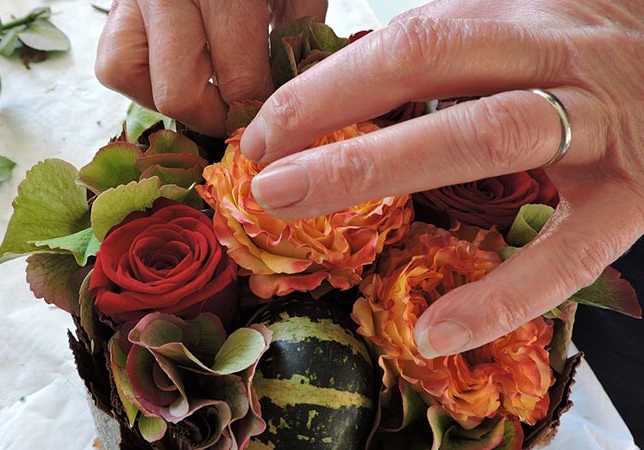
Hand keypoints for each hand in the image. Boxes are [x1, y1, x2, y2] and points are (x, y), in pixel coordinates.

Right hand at [95, 0, 327, 136]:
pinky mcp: (115, 3)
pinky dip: (142, 77)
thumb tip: (292, 87)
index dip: (257, 111)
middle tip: (240, 113)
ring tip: (207, 89)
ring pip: (128, 76)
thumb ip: (301, 26)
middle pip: (177, 94)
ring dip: (170, 96)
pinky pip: (113, 60)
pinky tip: (179, 68)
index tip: (271, 117)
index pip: (238, 79)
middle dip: (213, 116)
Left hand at [240, 1, 643, 356]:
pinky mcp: (638, 196)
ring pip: (488, 135)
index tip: (264, 134)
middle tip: (260, 176)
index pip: (407, 41)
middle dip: (330, 119)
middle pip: (430, 68)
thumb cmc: (593, 54)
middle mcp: (555, 55)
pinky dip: (504, 295)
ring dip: (381, 170)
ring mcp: (602, 123)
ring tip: (298, 209)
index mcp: (516, 18)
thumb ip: (452, 64)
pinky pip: (571, 251)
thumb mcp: (524, 34)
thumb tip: (348, 103)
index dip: (327, 86)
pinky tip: (436, 332)